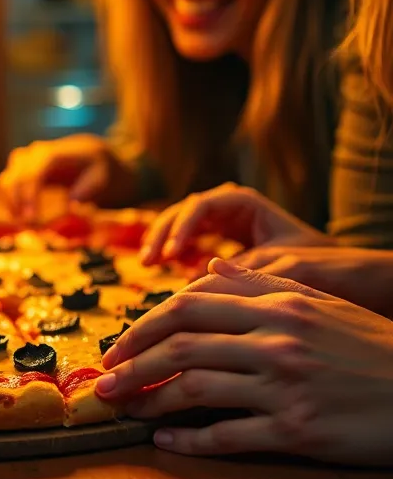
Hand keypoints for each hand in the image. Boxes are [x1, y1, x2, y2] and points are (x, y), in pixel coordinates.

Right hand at [0, 134, 127, 222]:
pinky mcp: (22, 172)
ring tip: (24, 225)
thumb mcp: (101, 176)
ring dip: (12, 203)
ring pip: (8, 180)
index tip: (31, 219)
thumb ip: (88, 188)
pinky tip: (20, 218)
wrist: (91, 156)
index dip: (29, 195)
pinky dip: (12, 202)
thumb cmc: (98, 167)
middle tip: (27, 226)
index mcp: (55, 153)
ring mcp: (26, 161)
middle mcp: (35, 154)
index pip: (34, 171)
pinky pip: (9, 185)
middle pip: (16, 176)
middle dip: (17, 202)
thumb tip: (70, 204)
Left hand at [95, 259, 392, 463]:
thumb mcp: (321, 303)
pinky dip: (189, 440)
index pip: (190, 306)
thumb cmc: (371, 347)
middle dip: (132, 365)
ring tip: (123, 411)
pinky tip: (165, 441)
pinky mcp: (297, 431)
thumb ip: (261, 284)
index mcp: (279, 305)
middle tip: (102, 384)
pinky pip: (228, 436)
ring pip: (196, 389)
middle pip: (182, 346)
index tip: (117, 346)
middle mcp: (277, 341)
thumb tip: (208, 270)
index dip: (143, 326)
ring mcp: (286, 387)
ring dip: (149, 401)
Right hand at [139, 182, 326, 265]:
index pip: (200, 205)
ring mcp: (220, 222)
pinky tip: (165, 270)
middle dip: (163, 233)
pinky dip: (174, 253)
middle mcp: (227, 206)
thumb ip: (240, 267)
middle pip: (182, 210)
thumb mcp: (277, 262)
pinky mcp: (216, 240)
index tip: (171, 255)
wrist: (330, 269)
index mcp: (243, 201)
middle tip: (148, 260)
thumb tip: (196, 278)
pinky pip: (188, 241)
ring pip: (180, 224)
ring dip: (162, 241)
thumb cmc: (310, 260)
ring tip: (148, 264)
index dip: (181, 228)